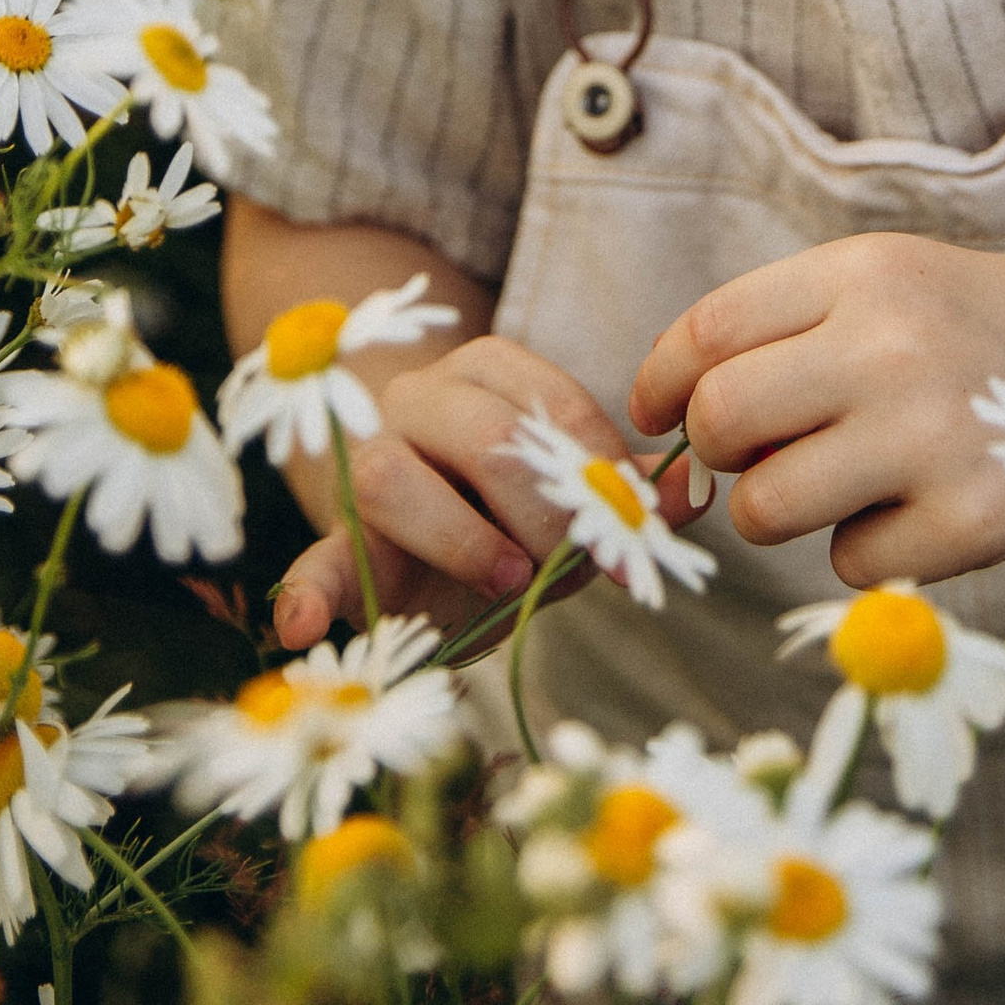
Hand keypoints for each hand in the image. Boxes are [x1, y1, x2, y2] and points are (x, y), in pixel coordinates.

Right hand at [269, 334, 702, 650]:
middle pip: (478, 433)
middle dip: (545, 507)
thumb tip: (699, 493)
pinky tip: (306, 630)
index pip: (550, 401)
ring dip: (460, 536)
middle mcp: (417, 402)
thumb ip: (625, 493)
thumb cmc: (510, 511)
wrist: (421, 536)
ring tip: (510, 582)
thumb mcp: (572, 501)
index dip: (600, 468)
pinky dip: (308, 591)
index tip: (637, 532)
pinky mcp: (335, 543)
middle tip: (582, 565)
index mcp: (487, 374)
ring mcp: (366, 469)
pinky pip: (313, 558)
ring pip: (391, 475)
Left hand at [630, 233, 1004, 589]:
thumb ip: (783, 334)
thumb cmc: (970, 333)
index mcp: (864, 274)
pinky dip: (867, 549)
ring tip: (840, 482)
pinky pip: (849, 564)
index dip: (662, 382)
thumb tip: (672, 430)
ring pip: (768, 508)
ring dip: (780, 510)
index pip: (709, 330)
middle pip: (722, 419)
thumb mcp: (888, 288)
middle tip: (751, 457)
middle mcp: (893, 346)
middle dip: (714, 452)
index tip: (655, 415)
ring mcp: (932, 437)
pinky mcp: (969, 524)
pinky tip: (918, 508)